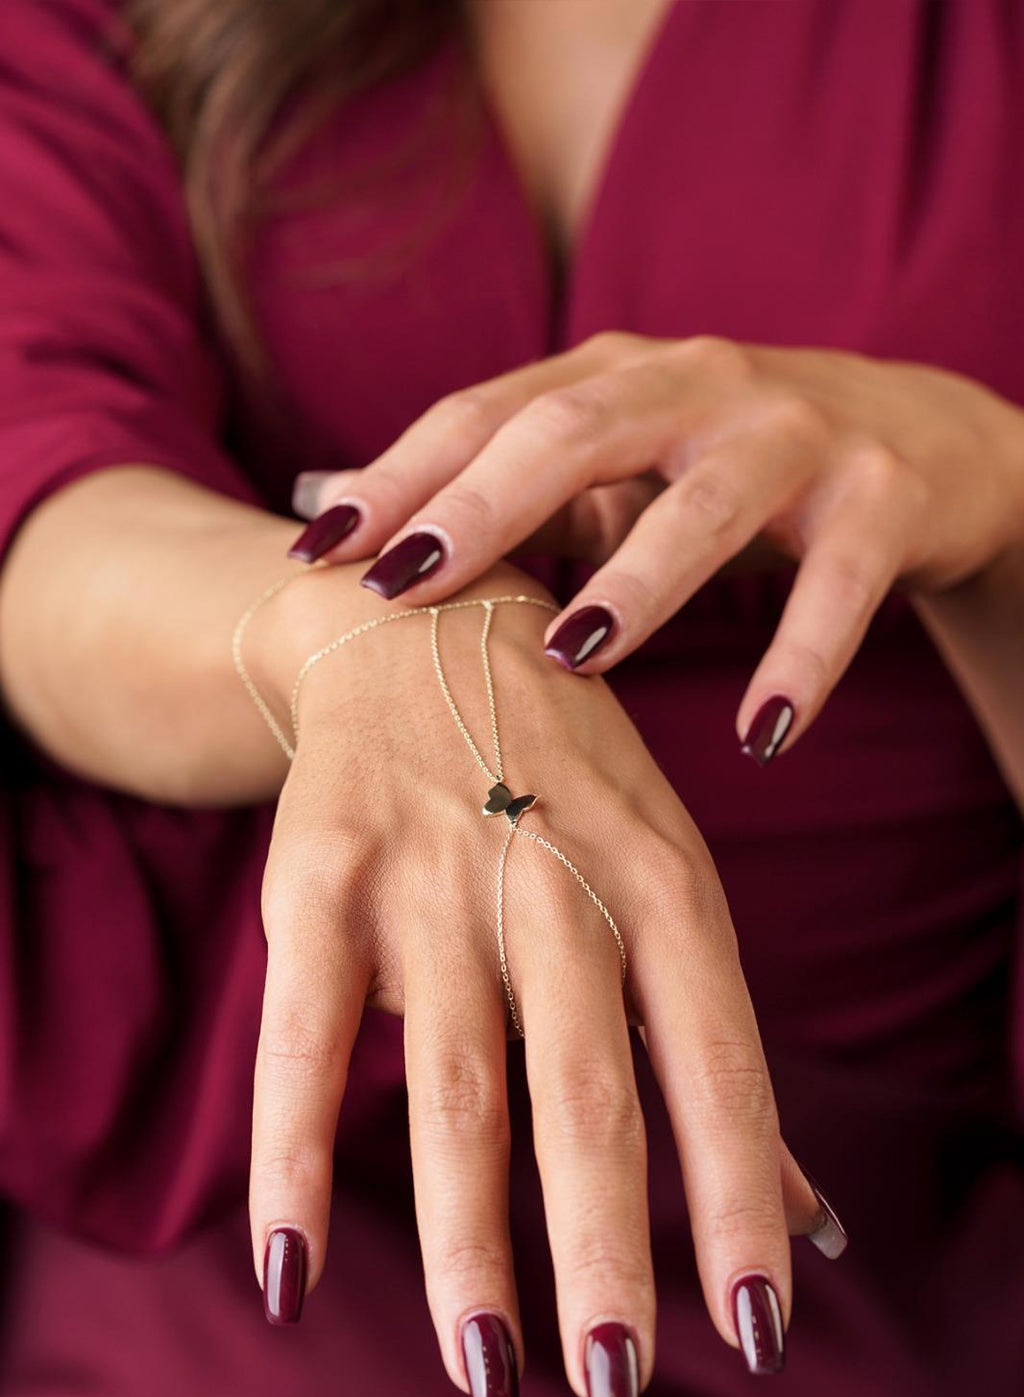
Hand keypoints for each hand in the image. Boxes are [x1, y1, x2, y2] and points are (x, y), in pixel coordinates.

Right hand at [244, 557, 843, 1396]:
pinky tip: (290, 1275)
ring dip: (469, 1239)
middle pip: (586, 1089)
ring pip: (453, 1083)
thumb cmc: (568, 786)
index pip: (718, 1063)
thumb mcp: (668, 885)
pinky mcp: (320, 877)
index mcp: (664, 886)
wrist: (425, 627)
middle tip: (613, 1385)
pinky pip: (301, 1036)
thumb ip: (717, 1056)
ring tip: (489, 1373)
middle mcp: (558, 884)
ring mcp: (434, 879)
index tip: (754, 1333)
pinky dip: (290, 1158)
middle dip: (603, 1248)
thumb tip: (815, 1222)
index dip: (739, 1199)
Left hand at [289, 334, 1023, 760]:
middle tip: (404, 588)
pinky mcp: (884, 496)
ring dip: (637, 583)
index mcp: (619, 374)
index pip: (489, 414)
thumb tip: (349, 525)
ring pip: (708, 505)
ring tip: (574, 660)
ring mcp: (798, 434)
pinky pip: (839, 583)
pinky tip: (763, 733)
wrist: (928, 439)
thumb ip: (513, 492)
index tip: (320, 552)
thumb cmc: (735, 464)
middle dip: (483, 509)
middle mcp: (701, 385)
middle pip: (577, 434)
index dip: (401, 477)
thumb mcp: (624, 463)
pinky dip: (802, 656)